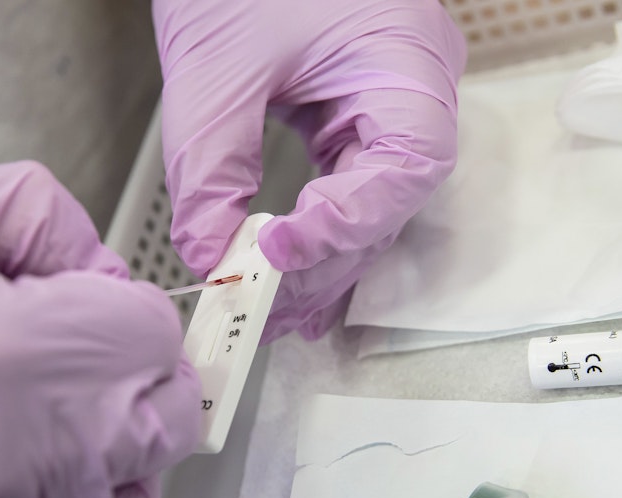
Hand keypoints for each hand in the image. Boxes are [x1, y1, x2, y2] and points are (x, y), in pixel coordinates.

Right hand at [0, 162, 201, 497]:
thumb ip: (31, 213)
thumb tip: (98, 260)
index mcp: (36, 355)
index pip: (157, 332)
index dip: (122, 310)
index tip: (86, 308)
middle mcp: (58, 457)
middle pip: (171, 411)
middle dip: (136, 377)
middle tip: (73, 360)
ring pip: (143, 490)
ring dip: (119, 452)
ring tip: (51, 426)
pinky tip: (28, 485)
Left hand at [154, 0, 466, 340]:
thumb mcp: (216, 64)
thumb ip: (209, 165)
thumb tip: (211, 253)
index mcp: (407, 63)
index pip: (404, 169)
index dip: (345, 224)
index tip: (275, 254)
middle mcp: (411, 93)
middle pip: (386, 205)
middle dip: (325, 264)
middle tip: (267, 309)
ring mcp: (385, 107)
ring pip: (368, 207)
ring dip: (321, 263)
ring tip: (275, 310)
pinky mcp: (352, 116)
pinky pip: (346, 187)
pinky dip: (316, 233)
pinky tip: (289, 273)